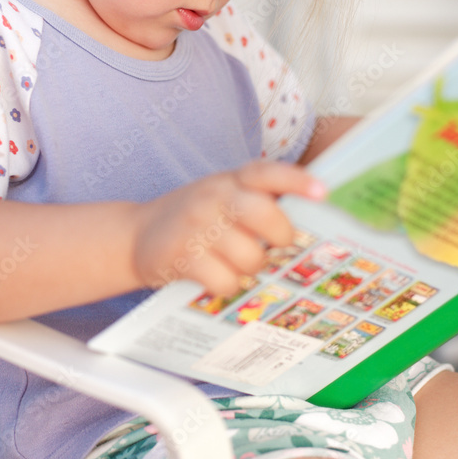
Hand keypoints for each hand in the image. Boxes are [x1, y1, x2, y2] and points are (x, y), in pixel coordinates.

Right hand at [131, 160, 326, 296]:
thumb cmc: (193, 218)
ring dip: (251, 268)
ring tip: (237, 263)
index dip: (297, 181)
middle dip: (281, 236)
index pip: (266, 172)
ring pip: (250, 256)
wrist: (134, 236)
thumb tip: (308, 224)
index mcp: (229, 180)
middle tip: (277, 245)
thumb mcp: (221, 195)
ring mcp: (196, 227)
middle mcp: (213, 197)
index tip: (322, 193)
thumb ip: (257, 199)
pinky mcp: (182, 257)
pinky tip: (216, 277)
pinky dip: (227, 285)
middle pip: (264, 215)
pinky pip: (226, 280)